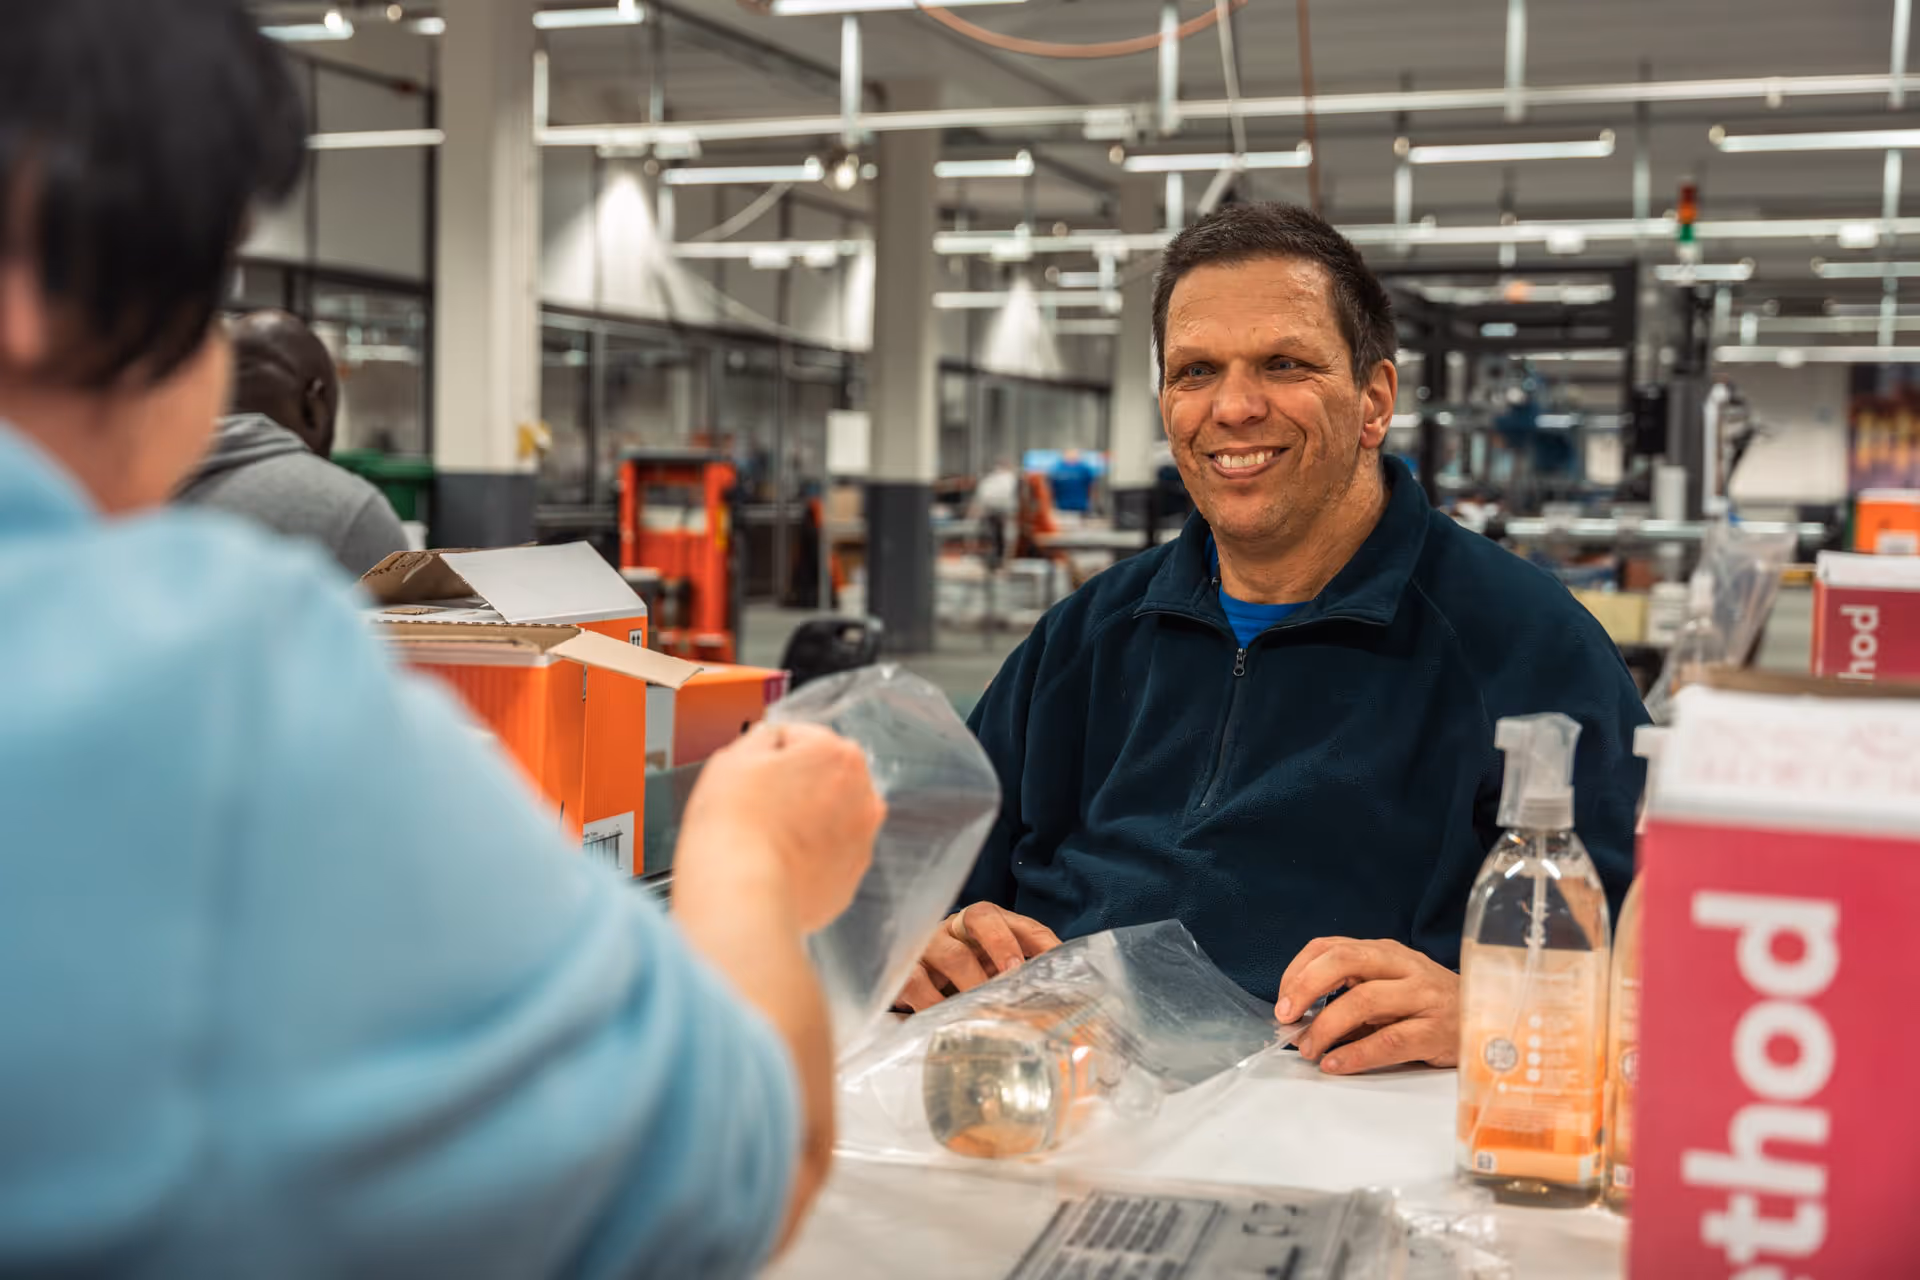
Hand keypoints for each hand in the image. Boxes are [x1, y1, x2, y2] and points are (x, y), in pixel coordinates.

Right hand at [677, 721, 885, 933]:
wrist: (742, 893)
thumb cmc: (737, 826)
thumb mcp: (733, 757)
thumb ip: (762, 737)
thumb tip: (771, 739)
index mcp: (838, 755)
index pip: (800, 739)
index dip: (768, 756)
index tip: (753, 774)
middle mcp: (863, 796)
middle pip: (822, 778)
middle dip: (795, 787)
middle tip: (757, 807)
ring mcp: (861, 841)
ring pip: (829, 820)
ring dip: (806, 823)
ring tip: (767, 839)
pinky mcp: (850, 880)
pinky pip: (828, 859)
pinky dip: (808, 859)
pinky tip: (778, 863)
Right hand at [893, 903, 1061, 1012]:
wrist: (915, 983)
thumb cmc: (967, 976)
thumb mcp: (997, 973)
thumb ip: (1027, 980)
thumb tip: (1070, 1002)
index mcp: (989, 924)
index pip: (1023, 924)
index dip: (1041, 942)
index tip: (1055, 963)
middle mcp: (959, 926)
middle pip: (982, 918)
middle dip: (1002, 945)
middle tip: (1014, 975)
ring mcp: (930, 945)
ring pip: (952, 953)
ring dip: (972, 981)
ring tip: (984, 1006)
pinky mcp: (906, 970)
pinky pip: (916, 981)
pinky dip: (932, 1002)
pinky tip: (946, 1019)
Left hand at [1277, 937, 1459, 1075]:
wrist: (1492, 1022)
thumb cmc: (1430, 1007)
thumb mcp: (1390, 988)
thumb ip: (1350, 995)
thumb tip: (1300, 1020)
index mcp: (1384, 952)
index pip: (1330, 946)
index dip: (1298, 972)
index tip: (1282, 1001)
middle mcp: (1403, 966)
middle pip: (1343, 961)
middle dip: (1305, 988)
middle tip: (1286, 1018)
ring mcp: (1422, 996)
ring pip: (1364, 1000)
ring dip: (1326, 1026)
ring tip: (1309, 1049)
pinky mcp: (1436, 1031)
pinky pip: (1389, 1040)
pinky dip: (1356, 1054)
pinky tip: (1335, 1064)